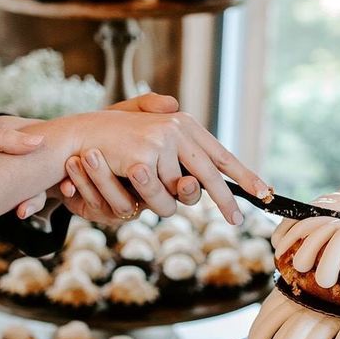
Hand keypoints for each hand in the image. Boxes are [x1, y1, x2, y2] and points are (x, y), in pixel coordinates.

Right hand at [64, 100, 268, 223]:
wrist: (75, 137)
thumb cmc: (109, 136)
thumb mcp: (143, 131)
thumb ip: (164, 127)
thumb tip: (181, 117)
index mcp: (183, 124)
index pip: (220, 154)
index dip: (243, 175)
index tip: (263, 193)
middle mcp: (177, 129)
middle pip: (211, 176)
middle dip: (226, 202)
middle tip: (237, 220)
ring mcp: (162, 142)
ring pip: (180, 195)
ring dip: (164, 201)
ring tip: (143, 190)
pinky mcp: (145, 158)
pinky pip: (159, 199)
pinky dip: (148, 201)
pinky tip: (130, 186)